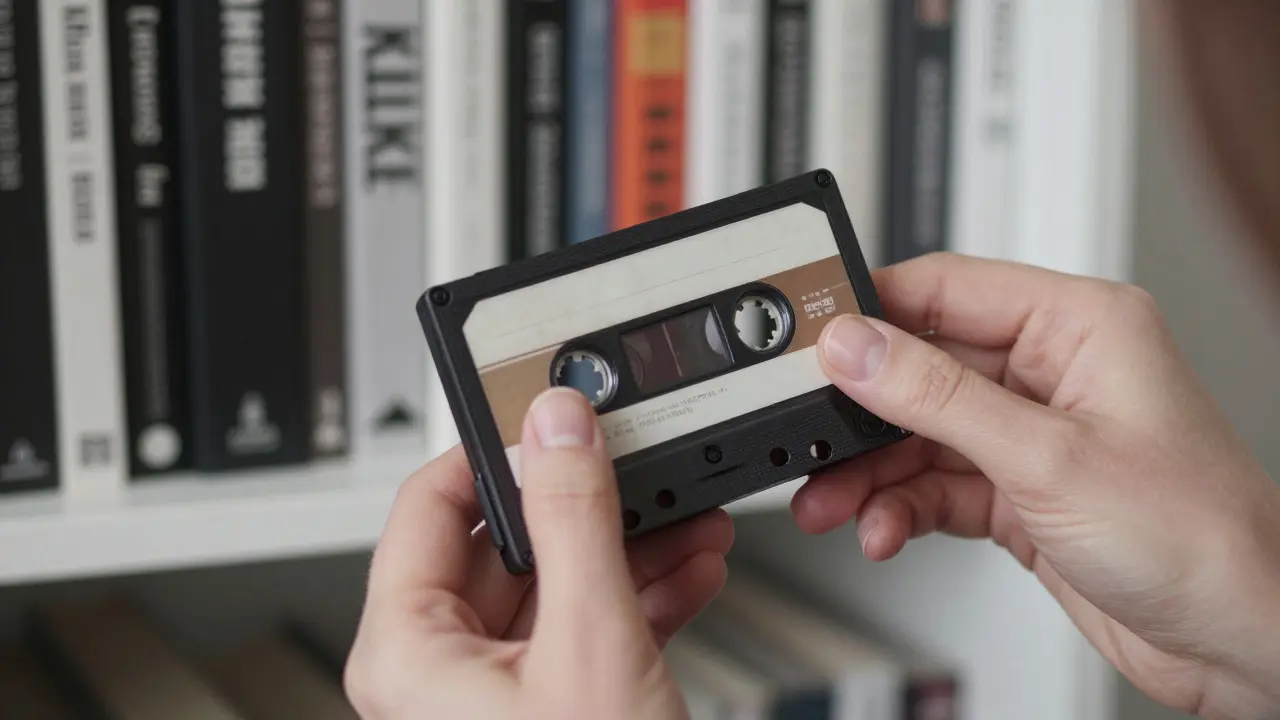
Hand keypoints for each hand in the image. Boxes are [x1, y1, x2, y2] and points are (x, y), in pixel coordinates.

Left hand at [344, 388, 732, 718]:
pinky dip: (637, 598)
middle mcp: (437, 669)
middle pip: (505, 543)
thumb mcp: (589, 641)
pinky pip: (582, 628)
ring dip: (626, 549)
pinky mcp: (546, 709)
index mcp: (407, 648)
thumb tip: (555, 424)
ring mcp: (493, 694)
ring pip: (555, 585)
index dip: (494, 451)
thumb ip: (573, 519)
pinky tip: (690, 572)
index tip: (551, 417)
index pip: (428, 504)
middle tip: (640, 468)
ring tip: (688, 520)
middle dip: (588, 505)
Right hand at [794, 252, 1279, 718]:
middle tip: (812, 438)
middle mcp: (1052, 371)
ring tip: (835, 502)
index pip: (946, 288)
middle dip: (862, 413)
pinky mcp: (1019, 490)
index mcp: (1078, 325)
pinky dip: (902, 507)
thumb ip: (937, 397)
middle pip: (921, 367)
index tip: (812, 341)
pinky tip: (885, 528)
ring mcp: (1033, 433)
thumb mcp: (1046, 456)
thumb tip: (856, 347)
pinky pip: (937, 483)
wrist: (1240, 641)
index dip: (872, 311)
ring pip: (921, 433)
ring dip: (872, 471)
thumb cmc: (1201, 536)